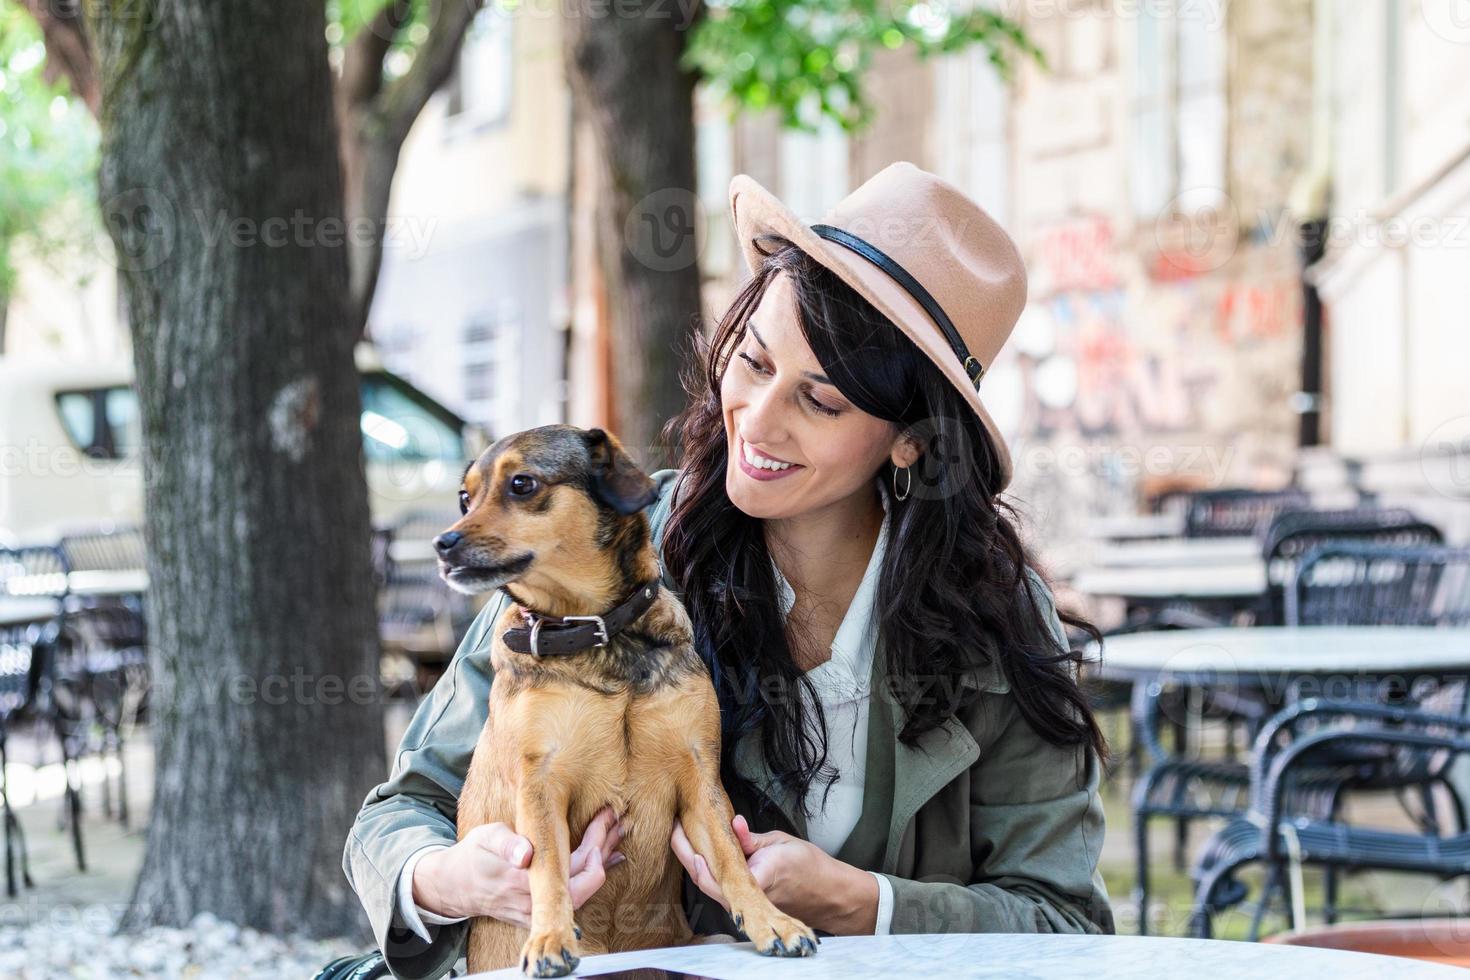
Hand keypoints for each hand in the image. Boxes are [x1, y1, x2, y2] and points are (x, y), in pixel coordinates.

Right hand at [413, 804, 625, 928]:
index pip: (576, 872)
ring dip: (600, 860)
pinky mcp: (538, 910)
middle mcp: (536, 903)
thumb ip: (505, 844)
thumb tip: (524, 855)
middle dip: (604, 848)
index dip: (596, 848)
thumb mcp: (486, 839)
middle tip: (617, 820)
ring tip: (615, 835)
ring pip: (581, 888)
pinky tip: (602, 857)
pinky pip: (571, 895)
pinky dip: (588, 873)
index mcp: (526, 883)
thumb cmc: (474, 855)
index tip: (605, 819)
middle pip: (585, 880)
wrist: (455, 885)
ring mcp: (538, 911)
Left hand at [671, 814, 875, 934]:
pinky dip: (709, 869)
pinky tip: (703, 850)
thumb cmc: (808, 867)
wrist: (828, 892)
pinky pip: (721, 886)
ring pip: (710, 885)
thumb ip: (751, 838)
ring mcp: (744, 901)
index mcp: (753, 880)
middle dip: (685, 854)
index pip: (709, 874)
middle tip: (675, 828)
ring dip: (694, 861)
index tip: (678, 828)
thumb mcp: (780, 842)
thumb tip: (734, 823)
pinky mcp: (747, 899)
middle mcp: (745, 896)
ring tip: (684, 834)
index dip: (688, 854)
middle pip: (703, 881)